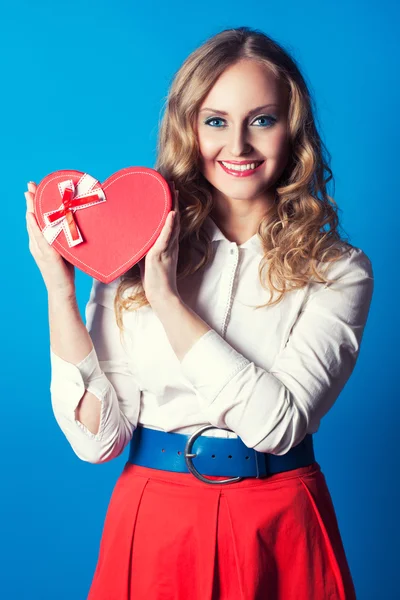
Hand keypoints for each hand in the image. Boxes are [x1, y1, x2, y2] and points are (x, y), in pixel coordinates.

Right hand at [25, 181, 75, 297]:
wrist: (63, 290)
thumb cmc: (66, 270)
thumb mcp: (65, 248)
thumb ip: (64, 236)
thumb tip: (75, 220)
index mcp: (41, 241)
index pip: (36, 219)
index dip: (34, 204)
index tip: (34, 188)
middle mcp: (37, 244)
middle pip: (31, 219)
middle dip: (30, 201)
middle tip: (29, 185)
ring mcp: (40, 249)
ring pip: (33, 226)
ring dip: (31, 209)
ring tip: (29, 195)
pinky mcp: (47, 256)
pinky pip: (40, 239)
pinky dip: (35, 227)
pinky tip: (33, 217)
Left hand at [138, 182, 180, 307]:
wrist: (160, 293)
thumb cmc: (154, 279)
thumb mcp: (145, 259)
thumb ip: (142, 247)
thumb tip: (131, 240)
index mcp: (167, 244)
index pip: (170, 222)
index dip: (171, 207)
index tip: (170, 193)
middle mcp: (169, 243)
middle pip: (173, 218)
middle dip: (173, 201)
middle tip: (172, 185)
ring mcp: (167, 248)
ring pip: (172, 224)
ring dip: (173, 207)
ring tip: (173, 192)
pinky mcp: (161, 253)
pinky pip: (167, 237)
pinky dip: (169, 225)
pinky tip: (171, 214)